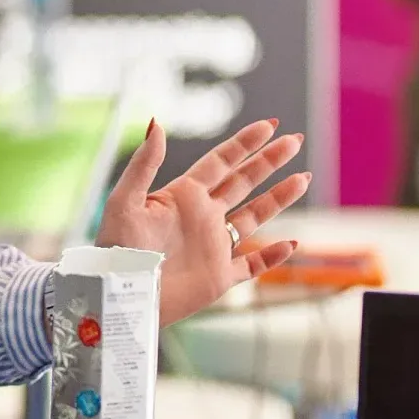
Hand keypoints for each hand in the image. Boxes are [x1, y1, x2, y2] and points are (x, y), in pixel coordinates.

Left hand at [96, 118, 309, 325]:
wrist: (119, 295)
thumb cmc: (115, 248)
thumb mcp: (124, 201)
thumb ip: (143, 164)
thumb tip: (156, 123)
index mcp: (182, 196)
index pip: (220, 162)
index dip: (244, 143)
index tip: (270, 124)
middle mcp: (202, 217)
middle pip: (243, 182)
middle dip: (269, 161)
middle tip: (295, 139)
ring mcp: (213, 246)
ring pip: (254, 217)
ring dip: (279, 198)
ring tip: (303, 178)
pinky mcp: (218, 277)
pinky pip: (252, 265)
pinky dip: (273, 256)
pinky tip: (291, 243)